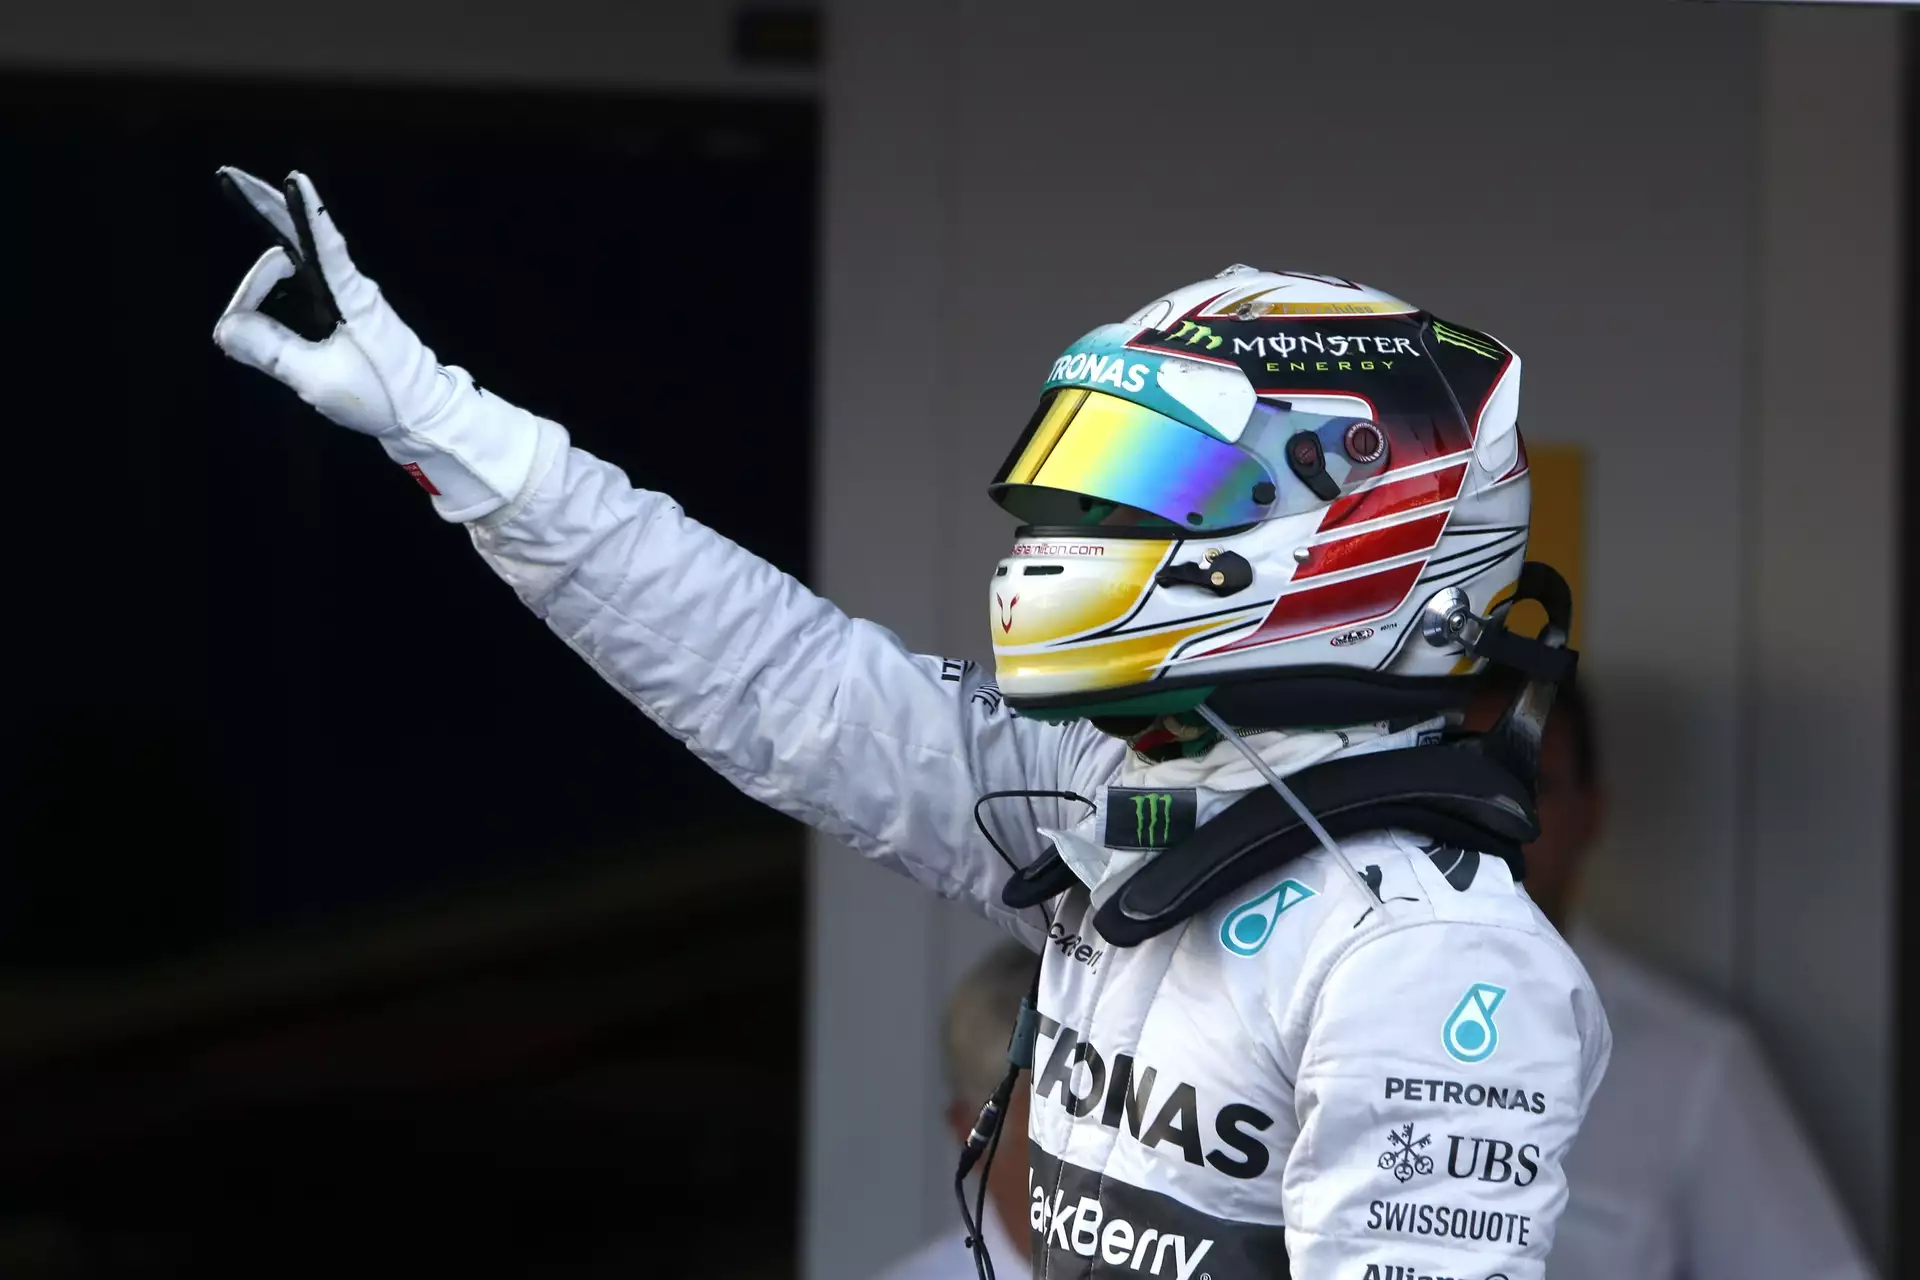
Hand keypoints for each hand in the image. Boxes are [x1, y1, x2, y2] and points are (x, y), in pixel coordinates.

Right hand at [213, 168, 539, 521]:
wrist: (420, 410)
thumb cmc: (381, 394)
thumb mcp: (319, 379)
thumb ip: (272, 351)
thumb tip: (226, 328)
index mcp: (350, 296)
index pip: (324, 245)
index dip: (306, 211)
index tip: (294, 178)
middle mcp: (345, 286)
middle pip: (292, 240)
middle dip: (262, 210)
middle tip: (230, 182)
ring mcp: (341, 295)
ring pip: (287, 269)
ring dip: (259, 288)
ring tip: (241, 330)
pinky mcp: (338, 309)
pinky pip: (294, 290)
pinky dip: (270, 300)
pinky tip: (255, 324)